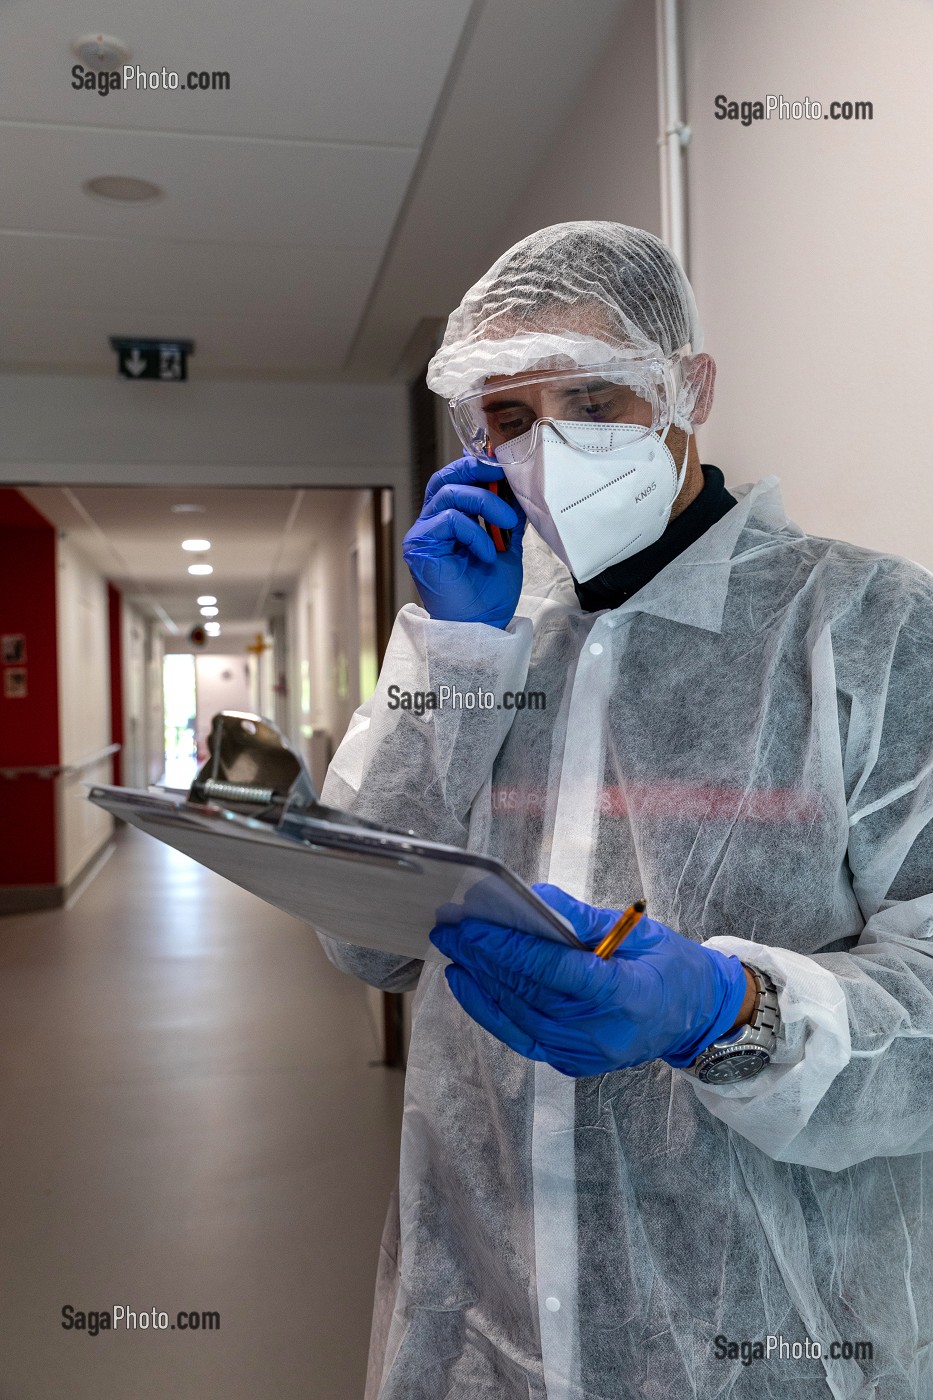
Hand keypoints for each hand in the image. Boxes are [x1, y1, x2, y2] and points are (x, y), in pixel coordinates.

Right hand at [402, 456, 524, 627]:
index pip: (456, 480)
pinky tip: (488, 553)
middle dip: (476, 471)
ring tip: (506, 524)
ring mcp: (423, 534)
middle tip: (502, 474)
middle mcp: (432, 523)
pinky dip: (474, 533)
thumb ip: (507, 515)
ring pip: (449, 494)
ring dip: (485, 503)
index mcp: (449, 519)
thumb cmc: (489, 592)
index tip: (504, 464)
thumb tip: (518, 486)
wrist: (482, 625)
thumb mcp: (507, 544)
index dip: (477, 467)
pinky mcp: (419, 546)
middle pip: (445, 478)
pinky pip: (448, 520)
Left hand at [429, 883, 748, 1077]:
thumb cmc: (670, 966)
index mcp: (628, 996)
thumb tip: (532, 900)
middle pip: (530, 994)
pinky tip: (470, 985)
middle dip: (484, 959)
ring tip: (454, 951)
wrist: (696, 1016)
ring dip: (480, 983)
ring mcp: (586, 1055)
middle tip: (451, 930)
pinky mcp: (572, 1063)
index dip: (509, 947)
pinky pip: (522, 1035)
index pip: (555, 971)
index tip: (474, 925)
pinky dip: (491, 1010)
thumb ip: (581, 918)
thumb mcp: (636, 930)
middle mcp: (603, 1034)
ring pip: (518, 1017)